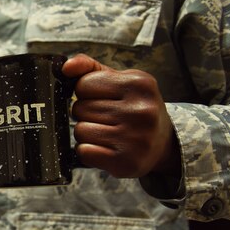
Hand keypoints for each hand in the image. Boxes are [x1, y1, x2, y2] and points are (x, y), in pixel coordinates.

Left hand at [63, 54, 179, 177]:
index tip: (103, 99)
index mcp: (139, 83)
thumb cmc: (135, 108)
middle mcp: (140, 111)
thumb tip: (67, 66)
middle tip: (107, 119)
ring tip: (107, 133)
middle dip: (86, 114)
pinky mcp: (126, 162)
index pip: (84, 84)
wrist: (163, 143)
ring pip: (80, 131)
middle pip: (80, 109)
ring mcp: (135, 138)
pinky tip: (106, 148)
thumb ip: (90, 69)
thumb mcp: (120, 81)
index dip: (86, 93)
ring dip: (87, 133)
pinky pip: (84, 152)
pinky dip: (89, 151)